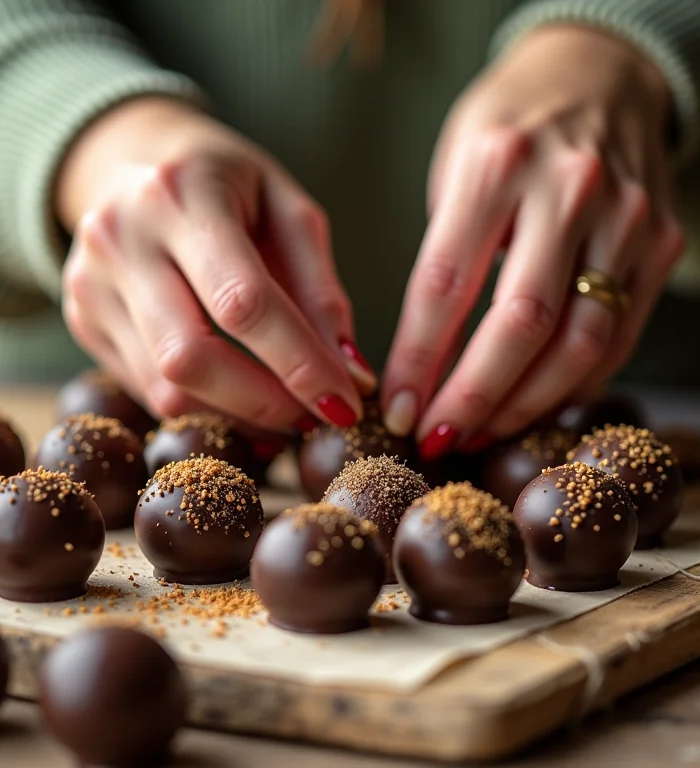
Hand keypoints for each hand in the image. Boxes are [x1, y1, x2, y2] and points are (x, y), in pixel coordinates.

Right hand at [58, 98, 375, 432]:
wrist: (136, 161)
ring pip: (165, 388)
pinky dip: (205, 408)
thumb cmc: (231, 187)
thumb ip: (321, 293)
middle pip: (190, 358)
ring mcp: (90, 283)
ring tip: (286, 412)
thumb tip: (352, 377)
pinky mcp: (82, 318)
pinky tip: (242, 401)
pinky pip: (147, 389)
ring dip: (238, 416)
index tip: (346, 404)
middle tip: (315, 418)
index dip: (300, 365)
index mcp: (182, 195)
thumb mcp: (290, 214)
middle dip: (266, 404)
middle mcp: (120, 238)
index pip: (243, 302)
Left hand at [382, 26, 683, 456]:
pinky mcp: (662, 244)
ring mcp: (625, 218)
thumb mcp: (456, 169)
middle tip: (440, 439)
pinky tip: (535, 404)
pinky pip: (618, 338)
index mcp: (496, 164)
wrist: (601, 75)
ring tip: (482, 432)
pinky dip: (573, 384)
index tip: (399, 410)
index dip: (417, 361)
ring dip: (525, 405)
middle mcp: (568, 190)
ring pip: (580, 344)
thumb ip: (447, 256)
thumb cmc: (509, 129)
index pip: (444, 286)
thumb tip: (426, 362)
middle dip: (473, 399)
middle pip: (520, 324)